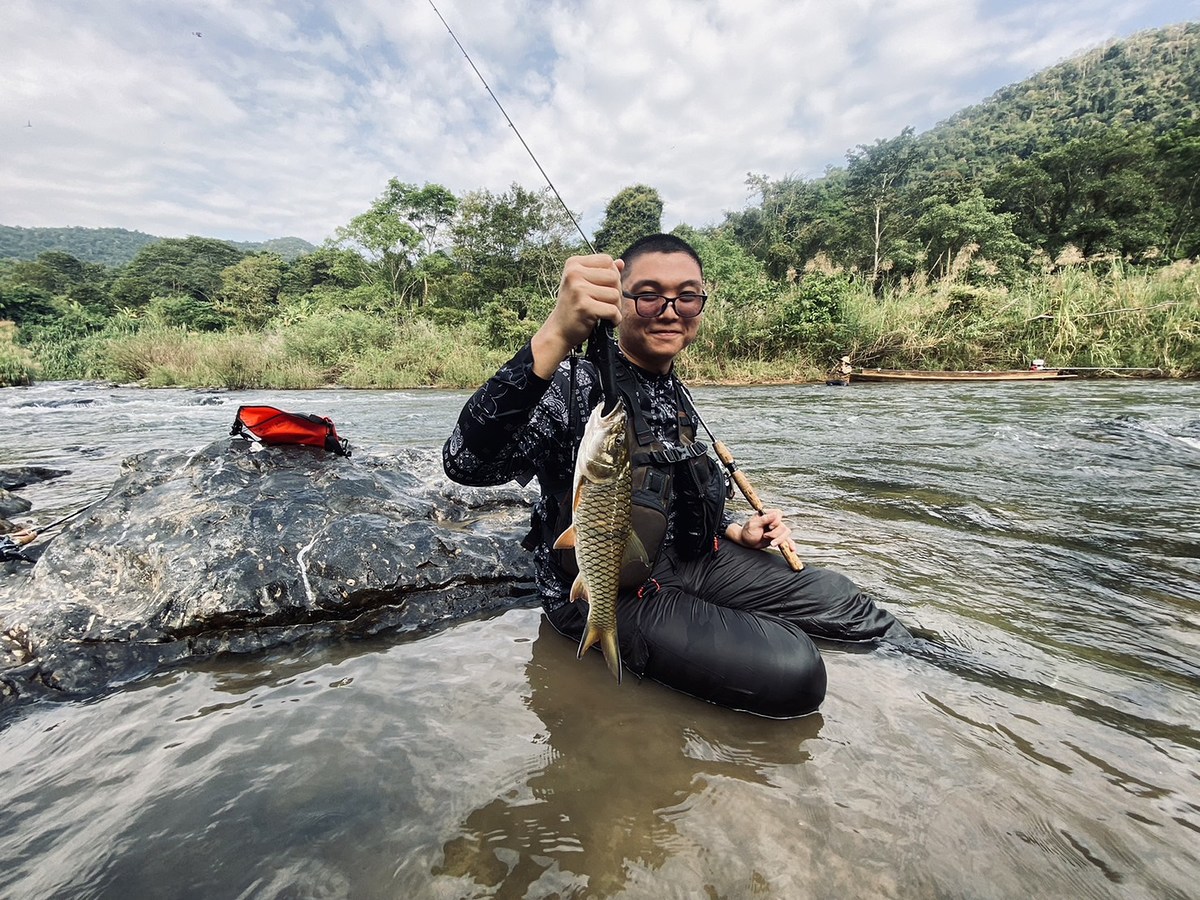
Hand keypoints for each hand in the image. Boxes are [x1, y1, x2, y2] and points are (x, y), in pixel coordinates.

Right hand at [530, 254, 623, 377]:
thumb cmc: (574, 306)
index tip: (603, 288)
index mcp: (573, 264)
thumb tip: (620, 263)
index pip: (607, 260)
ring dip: (616, 307)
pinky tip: (607, 321)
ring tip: (604, 312)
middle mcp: (574, 273)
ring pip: (615, 294)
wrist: (559, 330)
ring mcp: (578, 290)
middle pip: (614, 276)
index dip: (612, 275)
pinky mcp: (584, 307)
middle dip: (616, 292)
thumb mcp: (584, 284)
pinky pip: (613, 310)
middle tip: (605, 303)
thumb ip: (602, 272)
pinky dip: (615, 319)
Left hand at [730, 509, 794, 552]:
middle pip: (783, 526)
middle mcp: (774, 521)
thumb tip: (775, 514)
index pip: (778, 514)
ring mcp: (777, 530)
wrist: (746, 542)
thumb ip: (764, 519)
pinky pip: (788, 540)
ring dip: (779, 540)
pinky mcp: (778, 538)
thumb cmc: (747, 531)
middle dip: (775, 534)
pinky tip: (792, 550)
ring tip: (771, 544)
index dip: (776, 521)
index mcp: (767, 514)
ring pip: (786, 533)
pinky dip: (790, 545)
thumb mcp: (753, 525)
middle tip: (765, 536)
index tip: (769, 527)